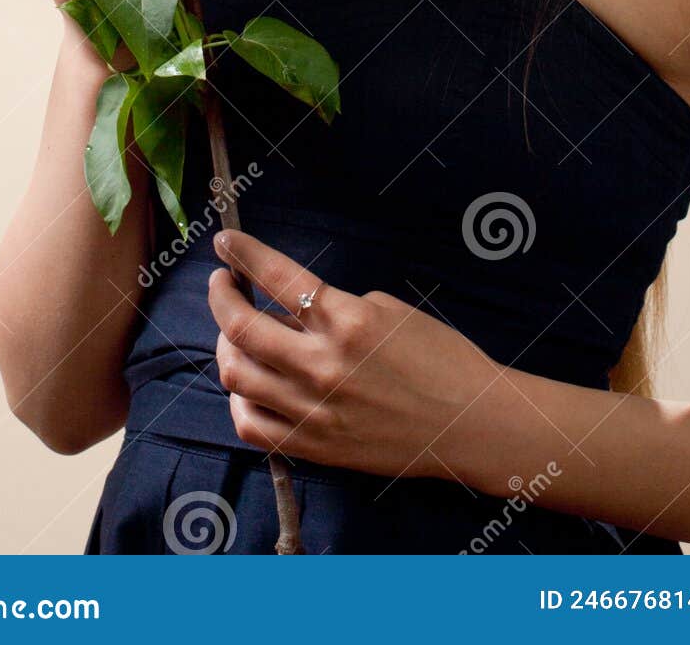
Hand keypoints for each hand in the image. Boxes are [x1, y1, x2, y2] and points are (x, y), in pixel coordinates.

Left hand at [207, 228, 497, 481]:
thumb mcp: (388, 311)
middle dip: (220, 296)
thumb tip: (290, 311)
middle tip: (222, 284)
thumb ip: (333, 308)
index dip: (243, 253)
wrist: (469, 423)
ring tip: (235, 333)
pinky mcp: (313, 447)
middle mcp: (323, 366)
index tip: (225, 242)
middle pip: (240, 327)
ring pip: (236, 375)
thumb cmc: (440, 358)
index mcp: (347, 321)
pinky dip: (239, 398)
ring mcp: (314, 411)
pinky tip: (249, 382)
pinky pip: (251, 425)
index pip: (277, 277)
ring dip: (226, 345)